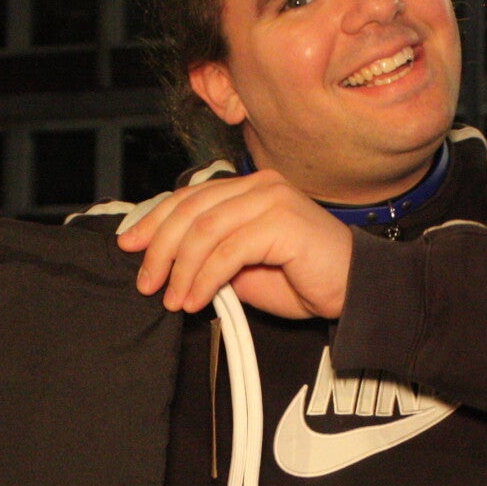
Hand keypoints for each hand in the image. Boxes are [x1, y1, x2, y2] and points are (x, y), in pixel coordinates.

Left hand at [117, 169, 351, 319]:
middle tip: (147, 282)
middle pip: (190, 210)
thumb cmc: (306, 279)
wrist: (356, 290)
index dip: (154, 221)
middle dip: (159, 248)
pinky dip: (204, 278)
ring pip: (203, 230)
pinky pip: (226, 250)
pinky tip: (195, 299)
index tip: (130, 247)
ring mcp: (271, 199)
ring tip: (172, 298)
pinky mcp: (281, 222)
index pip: (189, 197)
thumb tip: (170, 266)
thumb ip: (212, 257)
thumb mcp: (246, 268)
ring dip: (180, 269)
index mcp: (249, 188)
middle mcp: (259, 185)